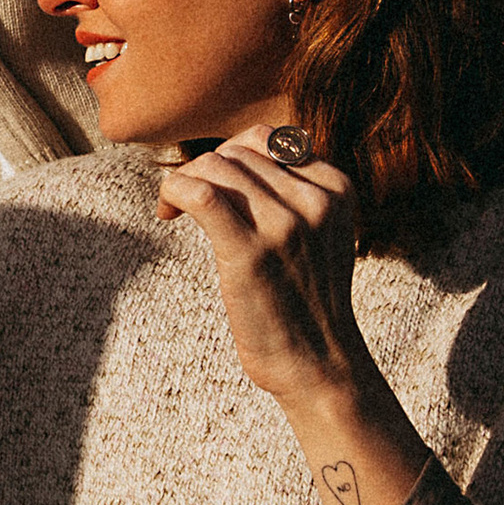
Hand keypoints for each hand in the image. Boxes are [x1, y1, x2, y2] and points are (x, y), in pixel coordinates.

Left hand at [156, 131, 364, 403]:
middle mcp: (315, 201)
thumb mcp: (319, 232)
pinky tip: (167, 211)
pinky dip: (174, 190)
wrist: (318, 364)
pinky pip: (202, 195)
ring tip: (174, 210)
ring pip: (217, 167)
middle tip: (186, 203)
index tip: (212, 185)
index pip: (269, 140)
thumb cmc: (307, 299)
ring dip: (184, 181)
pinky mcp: (251, 253)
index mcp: (336, 188)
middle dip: (204, 169)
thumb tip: (232, 156)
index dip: (230, 155)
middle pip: (238, 152)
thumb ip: (293, 192)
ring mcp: (286, 226)